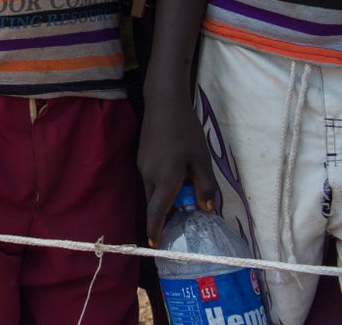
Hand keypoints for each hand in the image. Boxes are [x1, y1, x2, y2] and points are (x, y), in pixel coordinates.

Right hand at [138, 103, 218, 245]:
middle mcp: (149, 175)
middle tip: (180, 223)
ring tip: (183, 198)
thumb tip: (207, 208)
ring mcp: (143, 166)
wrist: (163, 104)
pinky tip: (175, 175)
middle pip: (155, 203)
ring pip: (152, 191)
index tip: (156, 245)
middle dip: (165, 216)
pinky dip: (161, 185)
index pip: (157, 212)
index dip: (156, 230)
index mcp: (165, 179)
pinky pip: (151, 179)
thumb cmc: (186, 131)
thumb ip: (205, 185)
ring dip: (164, 199)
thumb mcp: (202, 159)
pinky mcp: (142, 157)